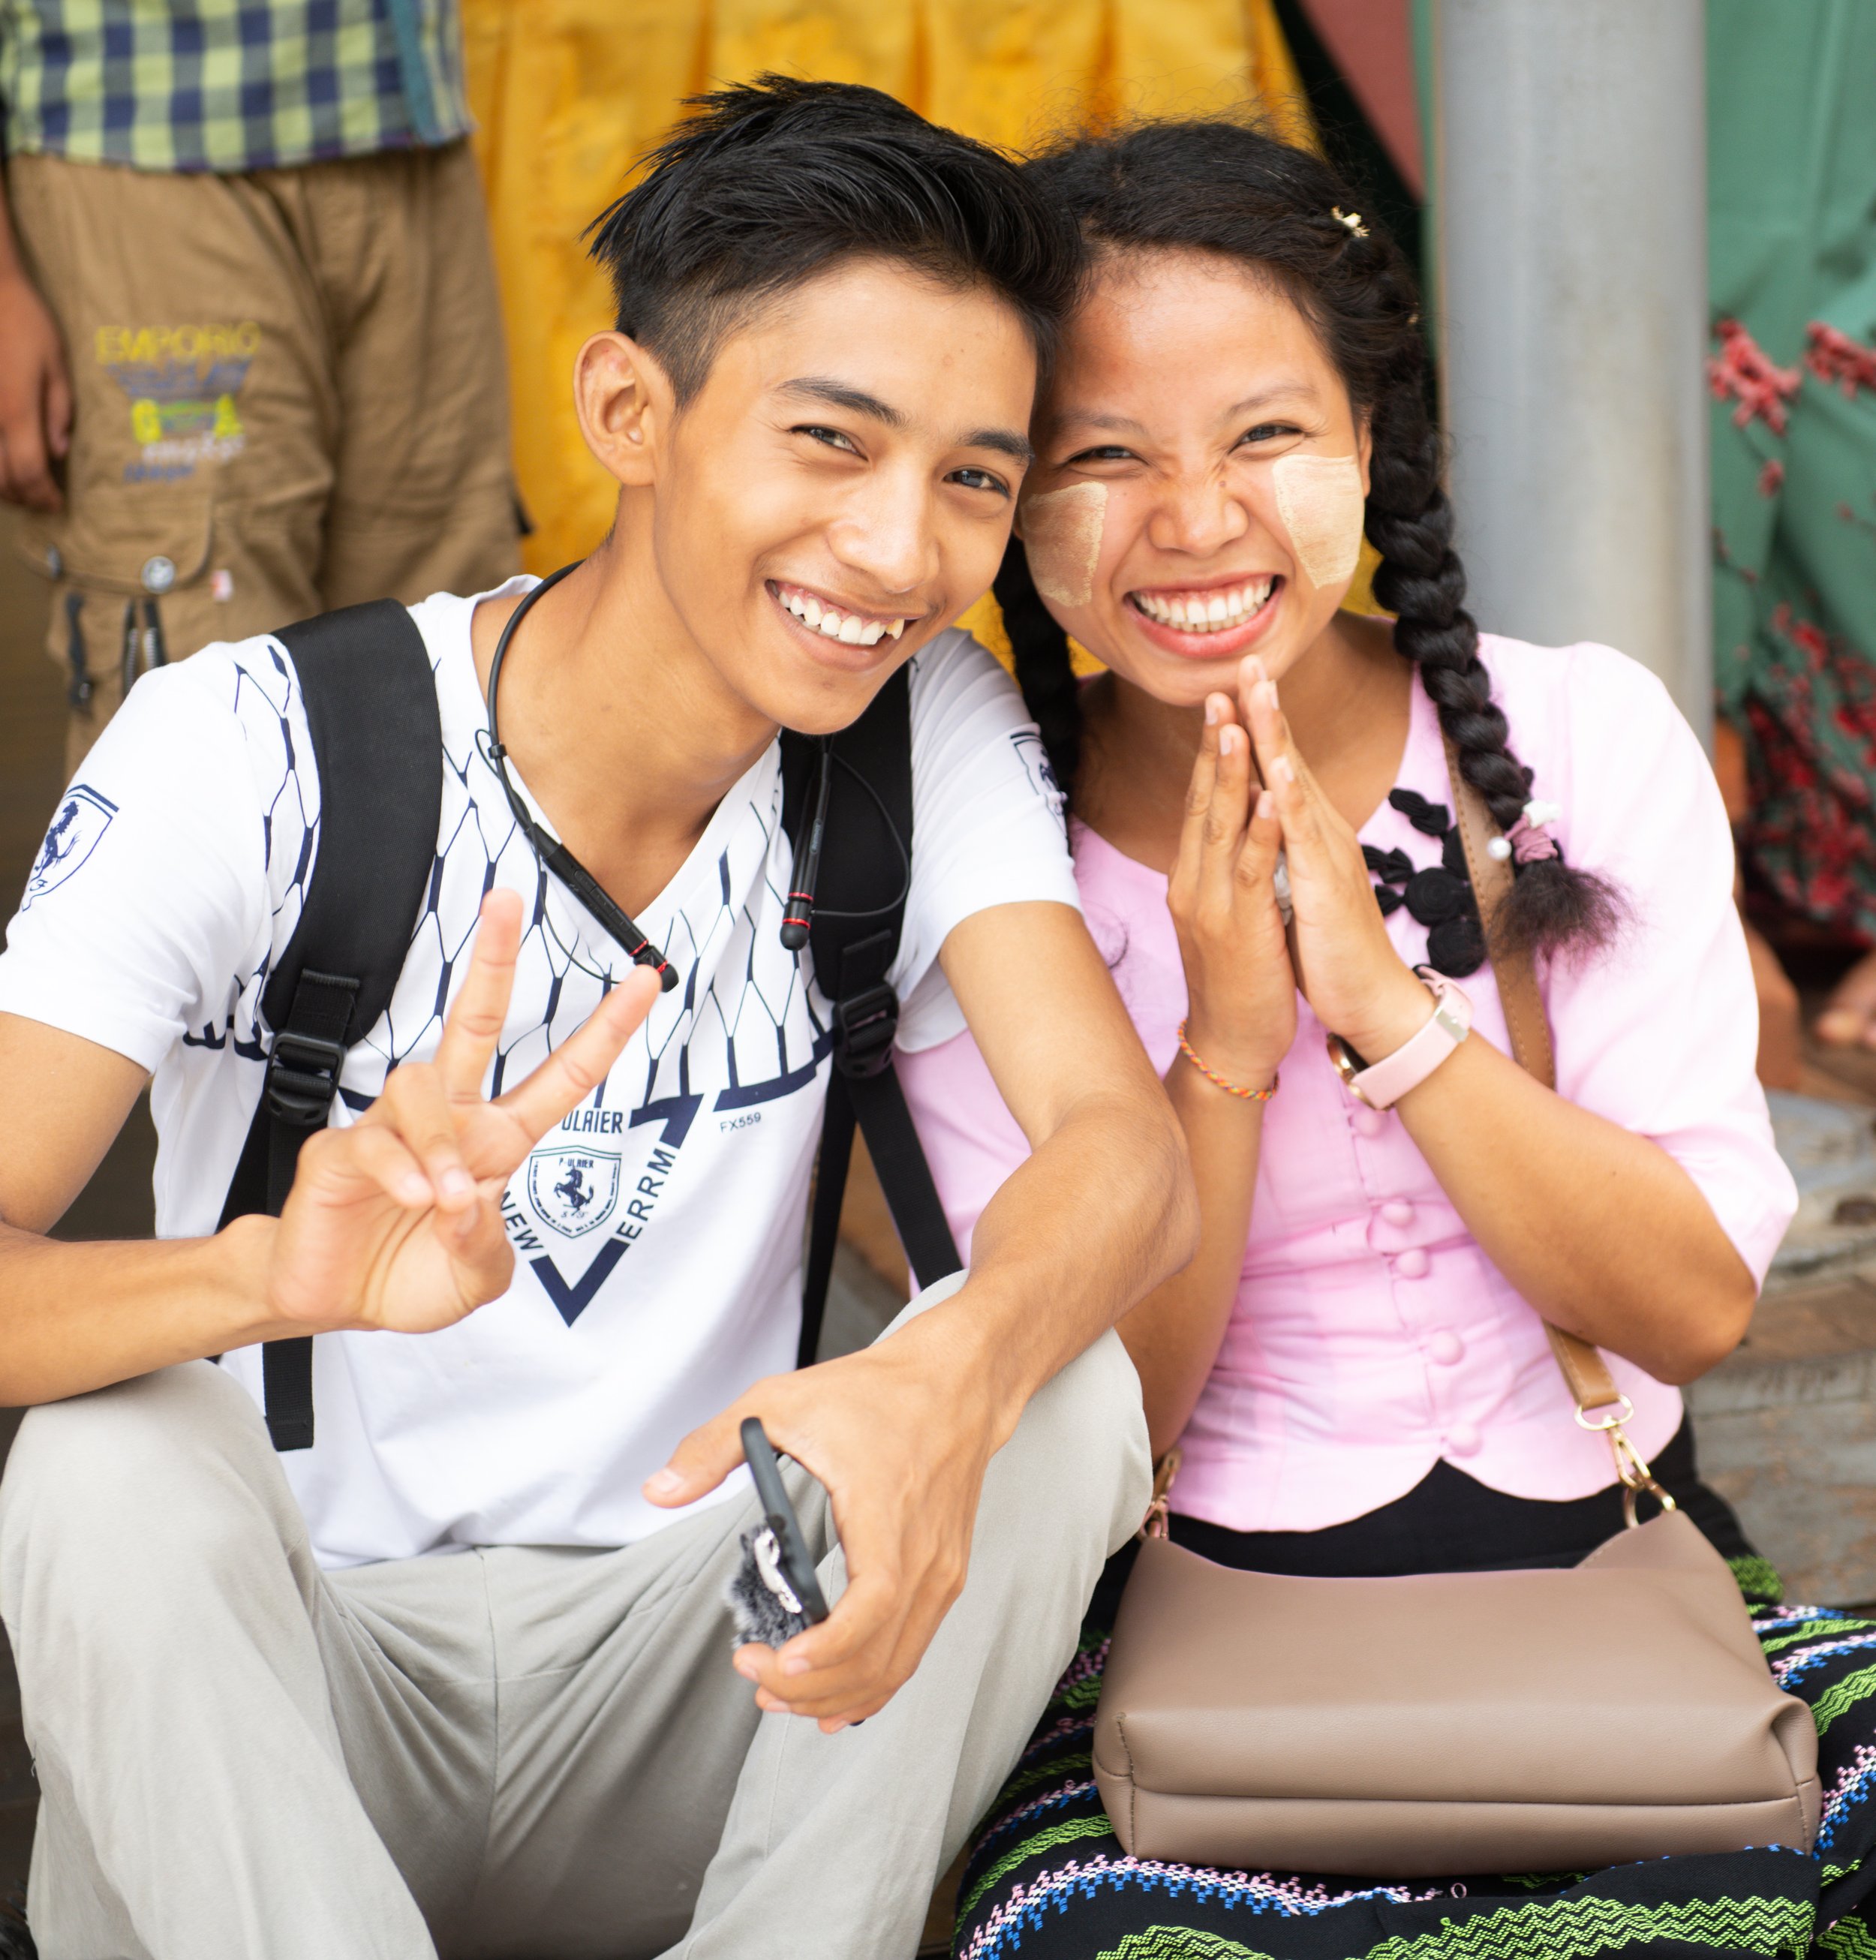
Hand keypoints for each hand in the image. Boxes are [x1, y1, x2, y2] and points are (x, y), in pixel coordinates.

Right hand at [0, 271, 71, 511]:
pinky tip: (0, 459)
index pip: (30, 473)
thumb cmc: (22, 319)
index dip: (44, 496)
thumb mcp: (56, 364)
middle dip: (22, 497)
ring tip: (19, 485)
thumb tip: (59, 451)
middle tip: (40, 499)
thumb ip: (59, 411)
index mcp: (16, 410)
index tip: (57, 504)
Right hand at [266, 890, 659, 1334]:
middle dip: (491, 959)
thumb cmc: (411, 1275)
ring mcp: (393, 1128)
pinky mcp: (341, 1151)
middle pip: (473, 1020)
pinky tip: (412, 1199)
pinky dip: (402, 1171)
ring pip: (422, 1084)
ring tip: (442, 1199)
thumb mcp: (475, 1277)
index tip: (646, 979)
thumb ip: (485, 1248)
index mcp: (497, 1142)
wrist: (334, 1302)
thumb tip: (470, 1201)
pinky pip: (374, 1138)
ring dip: (440, 1144)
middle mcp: (451, 1121)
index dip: (605, 1029)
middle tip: (507, 897)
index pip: (562, 1076)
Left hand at [647, 1309, 1002, 1731]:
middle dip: (809, 1685)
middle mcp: (925, 1555)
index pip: (872, 1605)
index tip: (776, 1660)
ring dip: (836, 1694)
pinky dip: (872, 1684)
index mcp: (888, 1514)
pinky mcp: (945, 1578)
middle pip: (878, 1656)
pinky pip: (911, 1650)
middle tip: (752, 1673)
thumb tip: (658, 1490)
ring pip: (896, 1666)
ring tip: (778, 1693)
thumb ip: (713, 1447)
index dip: (826, 1648)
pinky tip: (834, 1703)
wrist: (955, 1383)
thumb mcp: (780, 1402)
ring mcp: (941, 1572)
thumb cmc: (876, 1393)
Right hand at [1166, 694, 1294, 1087]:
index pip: (1197, 804)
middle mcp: (1191, 884)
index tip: (1219, 705)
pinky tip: (1271, 798)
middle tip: (1219, 691)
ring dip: (1228, 774)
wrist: (1231, 1043)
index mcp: (1190, 878)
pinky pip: (1249, 871)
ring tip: (1237, 725)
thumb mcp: (1223, 915)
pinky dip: (1261, 831)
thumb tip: (1235, 829)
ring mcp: (1210, 905)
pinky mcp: (1238, 928)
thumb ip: (1224, 871)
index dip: (1207, 754)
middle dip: (1212, 746)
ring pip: (1218, 828)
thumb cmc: (1237, 979)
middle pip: (1200, 802)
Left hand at [1239, 655, 1432, 1061]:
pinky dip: (1293, 801)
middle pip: (1289, 758)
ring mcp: (1327, 855)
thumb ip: (1278, 848)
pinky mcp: (1329, 886)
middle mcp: (1321, 832)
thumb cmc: (1327, 946)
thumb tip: (1256, 817)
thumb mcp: (1294, 885)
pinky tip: (1280, 769)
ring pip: (1296, 784)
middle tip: (1247, 657)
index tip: (1235, 678)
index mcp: (1307, 832)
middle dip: (1266, 707)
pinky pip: (1307, 837)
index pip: (1278, 766)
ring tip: (1258, 689)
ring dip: (1276, 735)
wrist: (1368, 998)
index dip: (1256, 723)